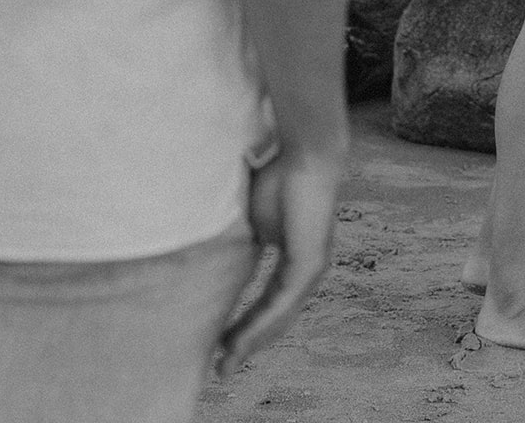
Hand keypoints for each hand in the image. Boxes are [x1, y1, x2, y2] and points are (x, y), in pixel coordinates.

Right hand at [216, 150, 341, 376]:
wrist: (303, 155)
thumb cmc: (277, 178)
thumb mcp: (251, 222)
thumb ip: (241, 246)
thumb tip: (213, 262)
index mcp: (293, 261)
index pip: (267, 303)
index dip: (245, 325)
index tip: (221, 345)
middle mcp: (305, 271)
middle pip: (274, 318)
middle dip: (247, 344)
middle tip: (222, 369)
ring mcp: (310, 270)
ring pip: (278, 317)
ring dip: (251, 341)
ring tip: (227, 361)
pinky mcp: (310, 264)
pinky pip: (282, 302)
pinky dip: (260, 323)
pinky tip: (242, 341)